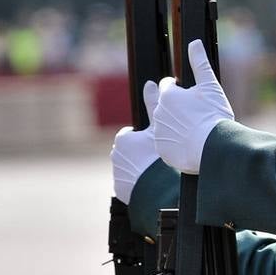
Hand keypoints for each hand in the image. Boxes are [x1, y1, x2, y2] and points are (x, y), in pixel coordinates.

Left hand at [111, 80, 160, 203]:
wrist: (157, 190)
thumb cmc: (159, 156)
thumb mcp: (159, 128)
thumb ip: (153, 105)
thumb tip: (151, 84)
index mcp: (124, 139)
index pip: (132, 134)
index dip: (145, 138)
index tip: (155, 145)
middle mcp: (115, 155)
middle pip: (129, 151)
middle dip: (140, 153)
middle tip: (156, 159)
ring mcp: (117, 174)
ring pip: (129, 167)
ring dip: (139, 168)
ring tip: (156, 173)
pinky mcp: (121, 190)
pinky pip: (130, 183)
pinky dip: (138, 183)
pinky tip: (151, 183)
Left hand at [153, 40, 234, 173]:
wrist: (212, 148)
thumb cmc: (213, 116)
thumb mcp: (210, 87)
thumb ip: (200, 64)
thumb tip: (194, 43)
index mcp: (169, 95)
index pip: (167, 86)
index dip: (177, 89)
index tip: (185, 94)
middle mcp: (158, 113)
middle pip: (163, 106)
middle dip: (174, 108)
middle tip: (190, 114)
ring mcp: (159, 133)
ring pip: (164, 126)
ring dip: (174, 126)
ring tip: (191, 131)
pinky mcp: (162, 150)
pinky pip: (166, 144)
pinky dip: (174, 144)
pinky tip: (187, 144)